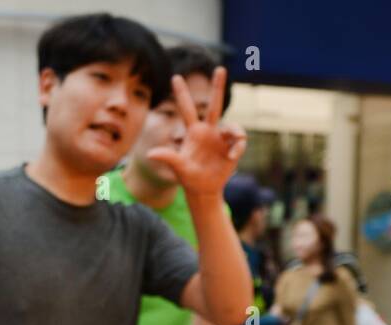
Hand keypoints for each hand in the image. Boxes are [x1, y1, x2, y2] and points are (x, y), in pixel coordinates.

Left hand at [145, 67, 245, 199]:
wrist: (205, 190)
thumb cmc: (189, 178)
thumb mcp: (178, 167)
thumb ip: (167, 157)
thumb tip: (150, 154)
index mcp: (194, 132)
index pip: (187, 108)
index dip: (181, 93)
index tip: (175, 76)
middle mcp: (208, 130)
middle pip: (214, 104)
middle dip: (217, 86)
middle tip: (220, 67)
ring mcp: (221, 137)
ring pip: (232, 126)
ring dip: (234, 134)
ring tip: (230, 153)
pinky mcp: (233, 146)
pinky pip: (240, 139)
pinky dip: (238, 147)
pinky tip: (231, 158)